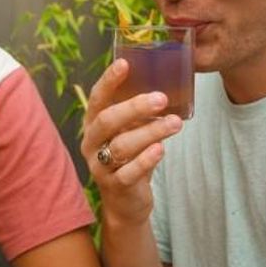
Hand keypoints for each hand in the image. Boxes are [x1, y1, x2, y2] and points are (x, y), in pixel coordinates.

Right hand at [81, 59, 182, 226]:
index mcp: (93, 123)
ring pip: (120, 146)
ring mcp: (99, 165)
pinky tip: (161, 150)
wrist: (125, 203)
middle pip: (107, 120)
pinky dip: (145, 160)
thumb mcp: (131, 132)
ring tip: (174, 124)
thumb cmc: (130, 158)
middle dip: (134, 107)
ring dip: (149, 132)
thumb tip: (165, 84)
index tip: (125, 63)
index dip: (109, 80)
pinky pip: (128, 172)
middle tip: (161, 98)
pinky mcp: (114, 186)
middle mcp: (91, 142)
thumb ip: (139, 114)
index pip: (97, 98)